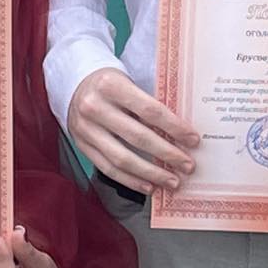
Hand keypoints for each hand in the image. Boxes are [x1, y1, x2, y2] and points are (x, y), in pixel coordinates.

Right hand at [66, 67, 199, 195]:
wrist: (74, 84)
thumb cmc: (111, 83)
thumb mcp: (128, 81)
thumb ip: (148, 103)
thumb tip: (181, 132)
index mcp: (111, 85)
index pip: (150, 110)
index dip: (174, 127)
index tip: (193, 139)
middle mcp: (95, 107)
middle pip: (138, 137)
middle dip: (167, 154)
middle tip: (188, 165)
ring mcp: (85, 129)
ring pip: (122, 158)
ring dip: (151, 173)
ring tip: (172, 181)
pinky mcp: (81, 146)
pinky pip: (108, 168)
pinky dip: (130, 180)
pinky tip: (149, 185)